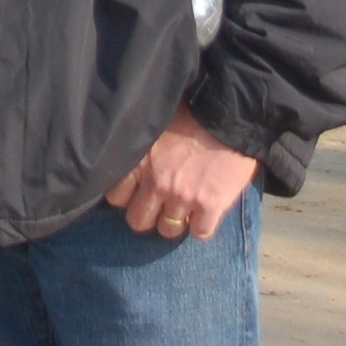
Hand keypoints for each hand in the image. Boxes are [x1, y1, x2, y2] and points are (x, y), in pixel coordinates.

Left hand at [104, 104, 257, 240]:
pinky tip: (203, 213)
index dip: (126, 197)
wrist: (229, 113)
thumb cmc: (189, 112)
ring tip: (181, 209)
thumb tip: (125, 156)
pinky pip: (199, 233)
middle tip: (157, 205)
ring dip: (173, 222)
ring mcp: (183, 196)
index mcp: (139, 160)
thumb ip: (140, 147)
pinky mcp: (210, 206)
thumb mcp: (154, 125)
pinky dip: (201, 226)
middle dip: (147, 214)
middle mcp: (156, 181)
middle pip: (137, 221)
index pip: (115, 197)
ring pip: (167, 230)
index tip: (136, 192)